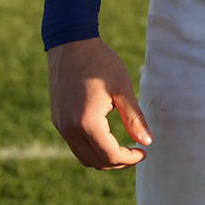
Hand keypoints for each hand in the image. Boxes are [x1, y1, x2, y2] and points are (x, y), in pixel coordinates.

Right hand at [47, 37, 150, 169]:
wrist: (70, 43)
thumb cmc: (99, 62)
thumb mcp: (122, 88)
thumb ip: (134, 118)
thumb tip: (147, 142)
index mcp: (87, 122)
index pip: (110, 155)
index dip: (129, 158)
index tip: (143, 151)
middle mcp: (69, 129)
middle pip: (96, 161)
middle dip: (118, 161)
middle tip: (136, 150)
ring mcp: (61, 125)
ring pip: (84, 157)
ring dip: (104, 157)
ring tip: (123, 146)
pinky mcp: (58, 120)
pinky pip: (75, 145)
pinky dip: (92, 148)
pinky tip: (106, 136)